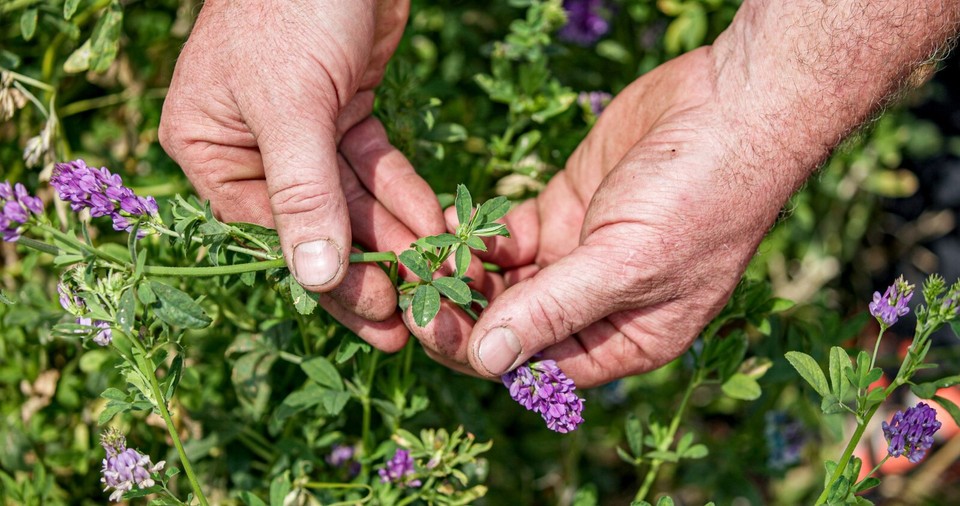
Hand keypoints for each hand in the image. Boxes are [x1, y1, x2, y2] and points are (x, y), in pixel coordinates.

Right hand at [159, 0, 444, 350]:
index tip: (379, 316)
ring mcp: (303, 133)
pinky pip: (377, 168)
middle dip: (370, 269)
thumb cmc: (291, 8)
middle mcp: (253, 148)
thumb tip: (313, 278)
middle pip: (317, 224)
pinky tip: (441, 227)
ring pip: (355, 201)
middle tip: (415, 320)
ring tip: (441, 280)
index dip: (329, 277)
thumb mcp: (291, 104)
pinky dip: (407, 195)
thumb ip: (303, 193)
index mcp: (210, 148)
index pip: (272, 231)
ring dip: (399, 238)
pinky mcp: (347, 114)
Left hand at [410, 48, 808, 385]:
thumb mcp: (628, 263)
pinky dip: (476, 234)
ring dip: (462, 271)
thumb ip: (553, 311)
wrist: (731, 107)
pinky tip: (446, 223)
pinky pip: (506, 237)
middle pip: (513, 326)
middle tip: (414, 282)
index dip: (481, 352)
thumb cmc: (702, 196)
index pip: (538, 366)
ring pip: (503, 282)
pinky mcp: (563, 210)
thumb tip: (487, 361)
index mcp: (625, 338)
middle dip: (463, 310)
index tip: (429, 322)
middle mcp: (598, 305)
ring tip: (424, 251)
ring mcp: (578, 256)